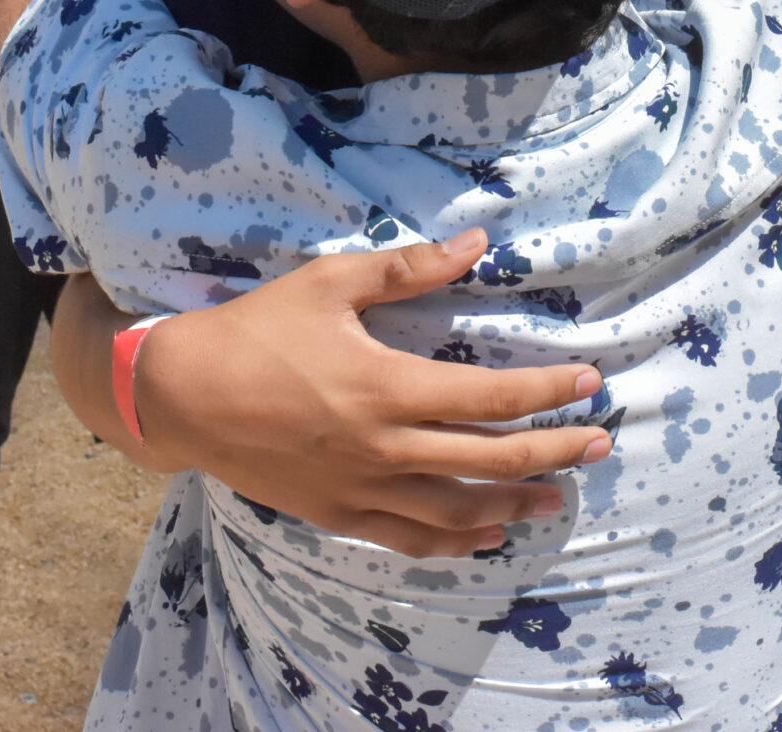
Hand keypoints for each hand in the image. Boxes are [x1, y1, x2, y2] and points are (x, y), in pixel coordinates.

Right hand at [133, 229, 611, 557]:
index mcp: (388, 388)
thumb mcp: (331, 283)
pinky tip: (485, 534)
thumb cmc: (257, 330)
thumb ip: (409, 267)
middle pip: (491, 460)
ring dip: (515, 504)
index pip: (491, 398)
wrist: (181, 396)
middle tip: (599, 442)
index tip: (590, 383)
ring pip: (457, 511)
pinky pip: (409, 537)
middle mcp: (384, 448)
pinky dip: (455, 540)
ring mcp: (361, 489)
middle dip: (554, 452)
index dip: (548, 393)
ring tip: (556, 499)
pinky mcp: (337, 513)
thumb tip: (477, 242)